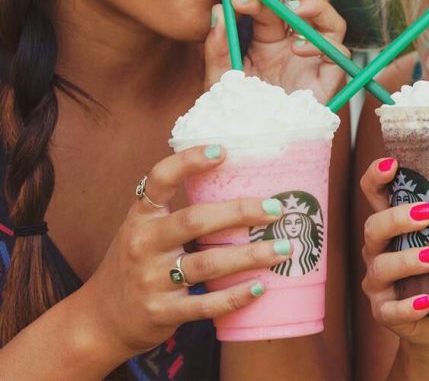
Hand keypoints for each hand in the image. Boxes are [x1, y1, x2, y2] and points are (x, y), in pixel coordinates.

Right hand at [79, 146, 290, 356]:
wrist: (100, 319)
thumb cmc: (136, 264)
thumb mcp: (145, 230)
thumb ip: (178, 211)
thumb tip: (241, 186)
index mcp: (141, 216)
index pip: (159, 179)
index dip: (189, 162)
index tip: (222, 151)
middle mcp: (143, 244)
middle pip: (195, 220)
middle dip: (239, 212)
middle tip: (276, 209)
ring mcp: (151, 280)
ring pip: (208, 264)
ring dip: (250, 256)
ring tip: (284, 249)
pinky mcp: (161, 312)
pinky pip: (204, 304)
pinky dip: (235, 297)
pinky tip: (261, 288)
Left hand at [205, 0, 347, 102]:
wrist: (248, 147)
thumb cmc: (233, 114)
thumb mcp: (218, 77)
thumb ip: (216, 45)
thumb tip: (218, 9)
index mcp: (269, 41)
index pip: (272, 5)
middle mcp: (295, 47)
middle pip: (308, 3)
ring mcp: (315, 62)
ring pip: (331, 21)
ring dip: (316, 6)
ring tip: (293, 9)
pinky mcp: (328, 81)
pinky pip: (339, 54)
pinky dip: (323, 44)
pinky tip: (297, 48)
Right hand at [360, 157, 428, 352]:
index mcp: (395, 225)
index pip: (374, 193)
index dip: (376, 176)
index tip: (392, 163)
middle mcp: (379, 249)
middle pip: (373, 226)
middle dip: (396, 218)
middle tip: (428, 214)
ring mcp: (378, 282)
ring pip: (381, 266)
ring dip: (406, 260)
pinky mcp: (384, 312)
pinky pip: (389, 309)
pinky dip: (407, 306)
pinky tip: (426, 303)